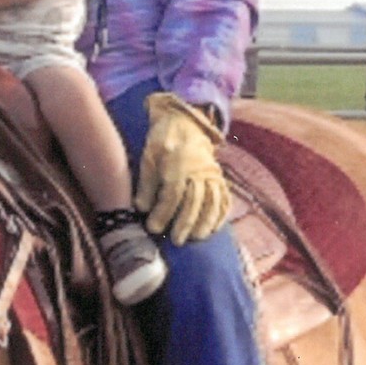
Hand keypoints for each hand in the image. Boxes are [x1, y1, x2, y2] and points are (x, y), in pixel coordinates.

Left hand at [134, 92, 228, 243]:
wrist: (186, 124)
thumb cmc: (163, 142)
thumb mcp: (148, 157)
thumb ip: (146, 183)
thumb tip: (141, 208)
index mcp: (178, 164)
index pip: (172, 194)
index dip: (163, 213)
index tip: (154, 228)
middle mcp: (199, 171)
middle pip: (194, 201)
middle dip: (185, 223)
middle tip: (177, 241)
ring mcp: (212, 174)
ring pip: (212, 201)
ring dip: (205, 221)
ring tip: (197, 238)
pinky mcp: (219, 178)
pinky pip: (224, 198)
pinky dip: (221, 214)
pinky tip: (214, 228)